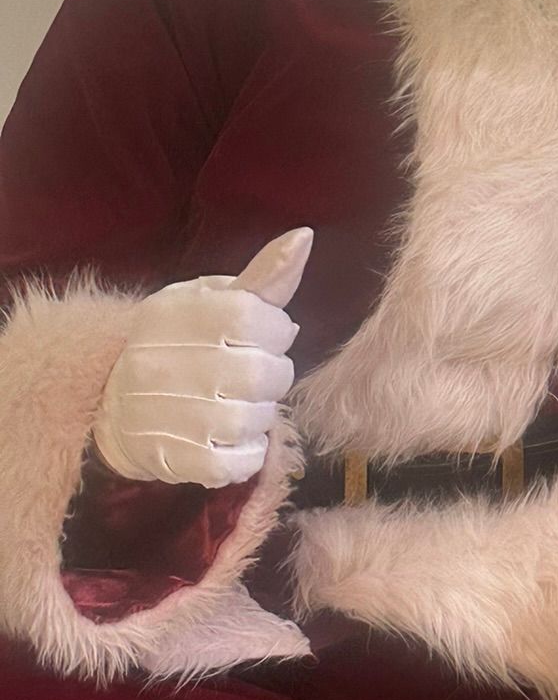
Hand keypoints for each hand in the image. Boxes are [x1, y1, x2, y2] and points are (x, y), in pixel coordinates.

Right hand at [93, 230, 312, 488]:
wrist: (111, 407)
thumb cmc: (179, 345)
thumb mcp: (211, 300)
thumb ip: (263, 276)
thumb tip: (304, 237)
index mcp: (171, 314)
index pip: (253, 317)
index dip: (275, 330)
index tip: (264, 335)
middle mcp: (161, 363)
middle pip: (262, 374)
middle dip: (273, 375)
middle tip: (254, 375)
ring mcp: (165, 415)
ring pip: (253, 420)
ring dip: (261, 415)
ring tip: (242, 405)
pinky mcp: (174, 461)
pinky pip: (238, 463)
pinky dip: (249, 453)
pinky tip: (234, 437)